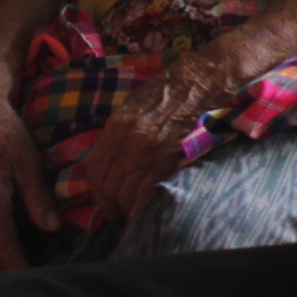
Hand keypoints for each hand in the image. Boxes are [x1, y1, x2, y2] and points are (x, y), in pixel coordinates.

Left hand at [74, 55, 233, 224]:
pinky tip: (145, 213)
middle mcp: (127, 142)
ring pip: (126, 192)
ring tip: (132, 216)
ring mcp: (147, 152)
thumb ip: (120, 132)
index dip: (96, 190)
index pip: (94, 167)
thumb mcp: (134, 105)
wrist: (201, 80)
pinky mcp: (168, 159)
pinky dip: (143, 207)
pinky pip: (148, 192)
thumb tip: (113, 157)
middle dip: (111, 205)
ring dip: (127, 209)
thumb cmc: (171, 88)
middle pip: (109, 185)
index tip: (104, 200)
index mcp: (116, 126)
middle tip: (118, 214)